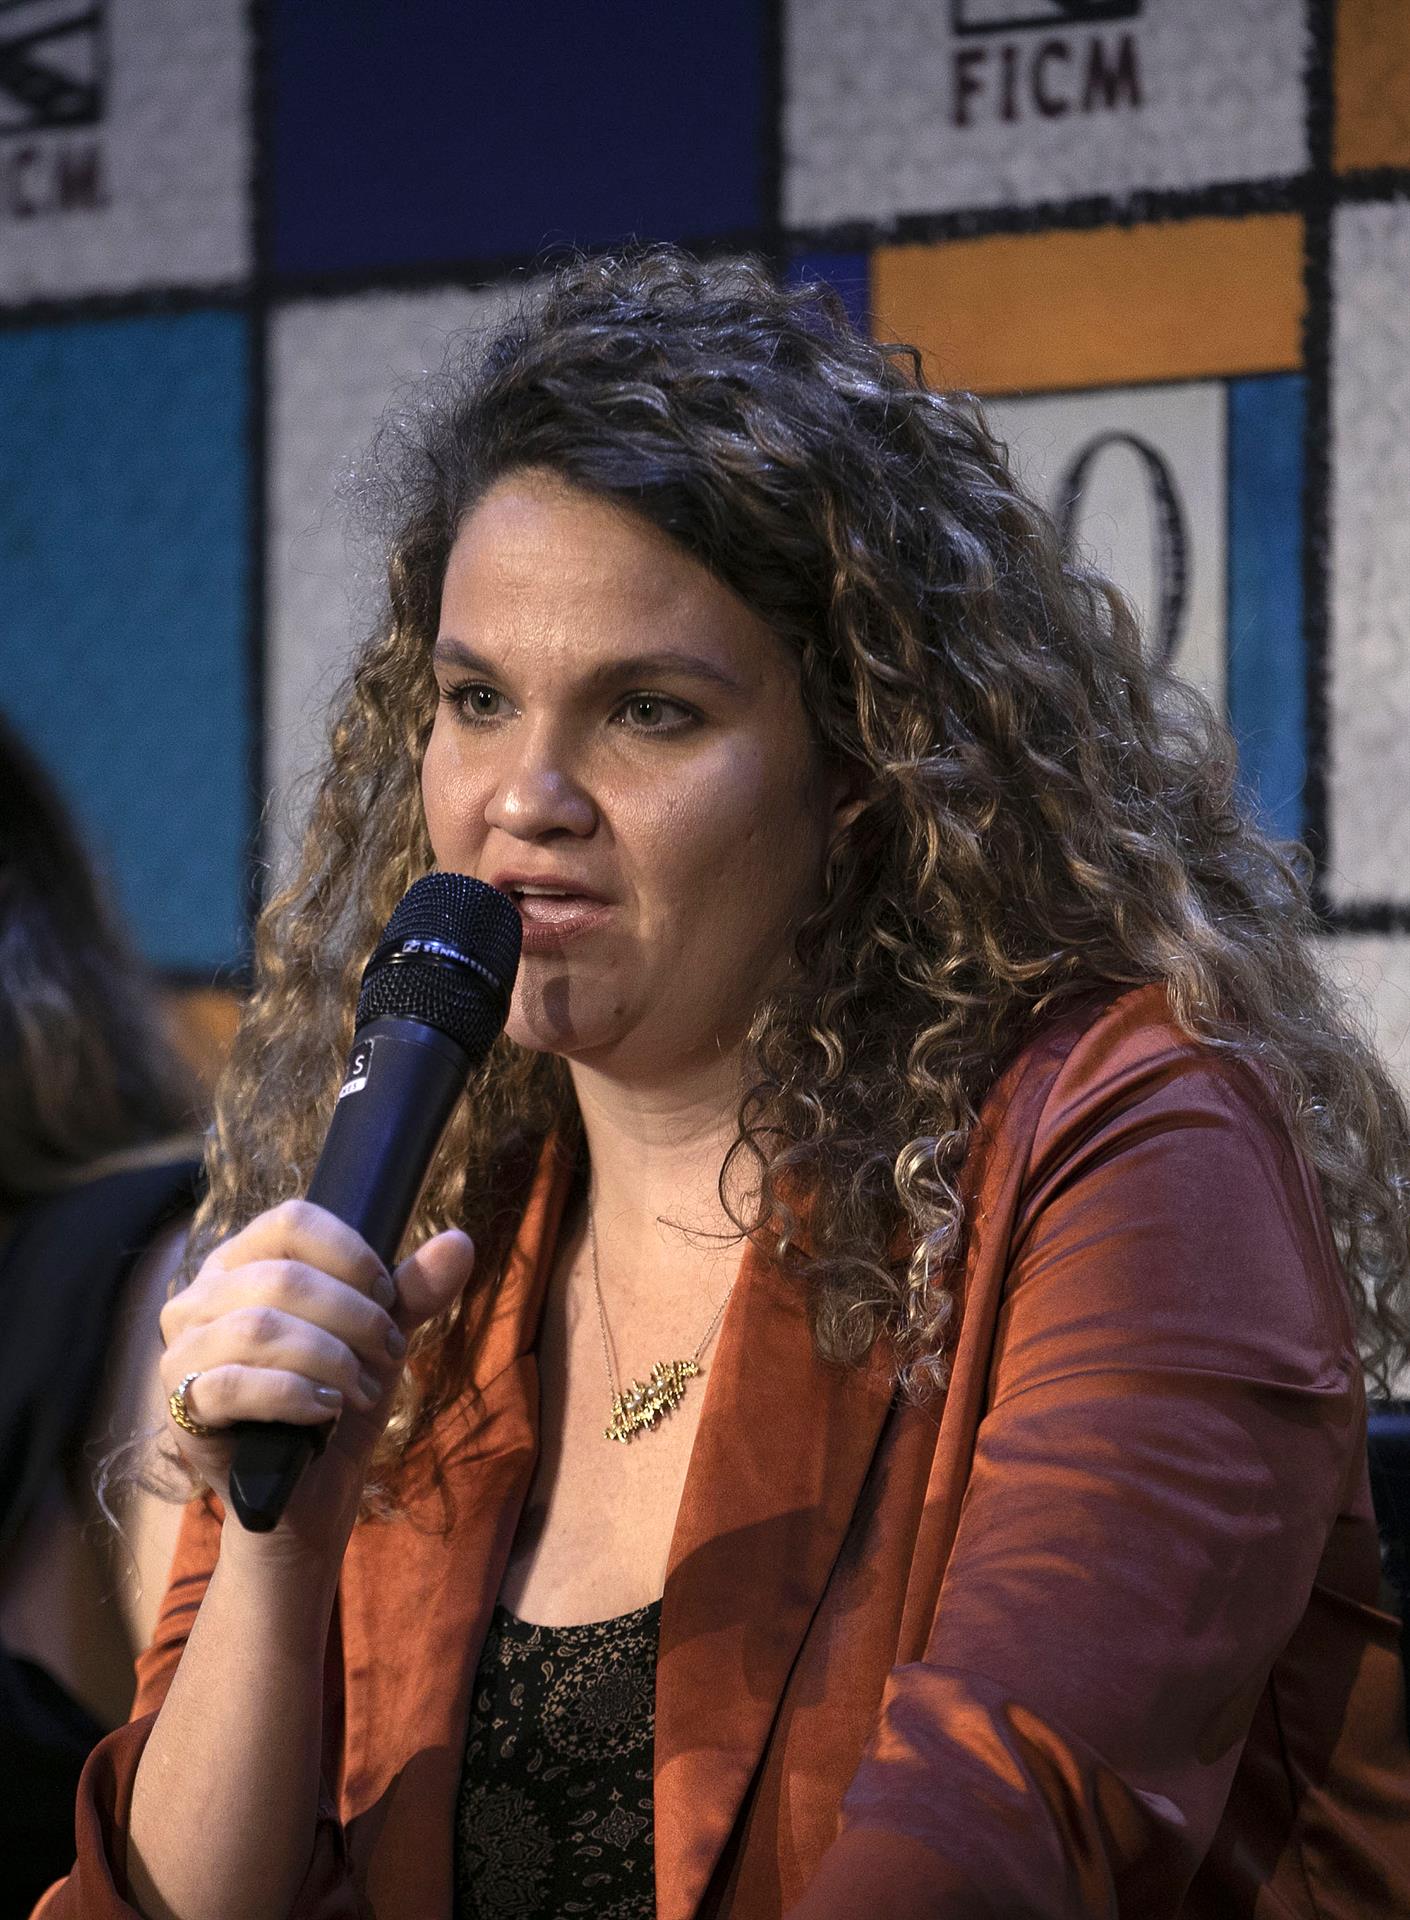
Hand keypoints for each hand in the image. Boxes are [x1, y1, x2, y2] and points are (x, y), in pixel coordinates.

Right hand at [158, 1200, 474, 1558]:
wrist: (305, 1494)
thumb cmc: (335, 1401)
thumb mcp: (378, 1340)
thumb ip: (412, 1292)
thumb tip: (460, 1242)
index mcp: (242, 1263)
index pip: (290, 1221)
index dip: (349, 1253)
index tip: (387, 1294)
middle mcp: (200, 1297)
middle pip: (282, 1277)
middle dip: (353, 1316)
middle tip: (388, 1352)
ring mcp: (182, 1351)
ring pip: (258, 1327)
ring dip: (330, 1357)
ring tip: (363, 1389)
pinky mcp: (181, 1406)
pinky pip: (234, 1384)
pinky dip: (294, 1393)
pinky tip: (328, 1408)